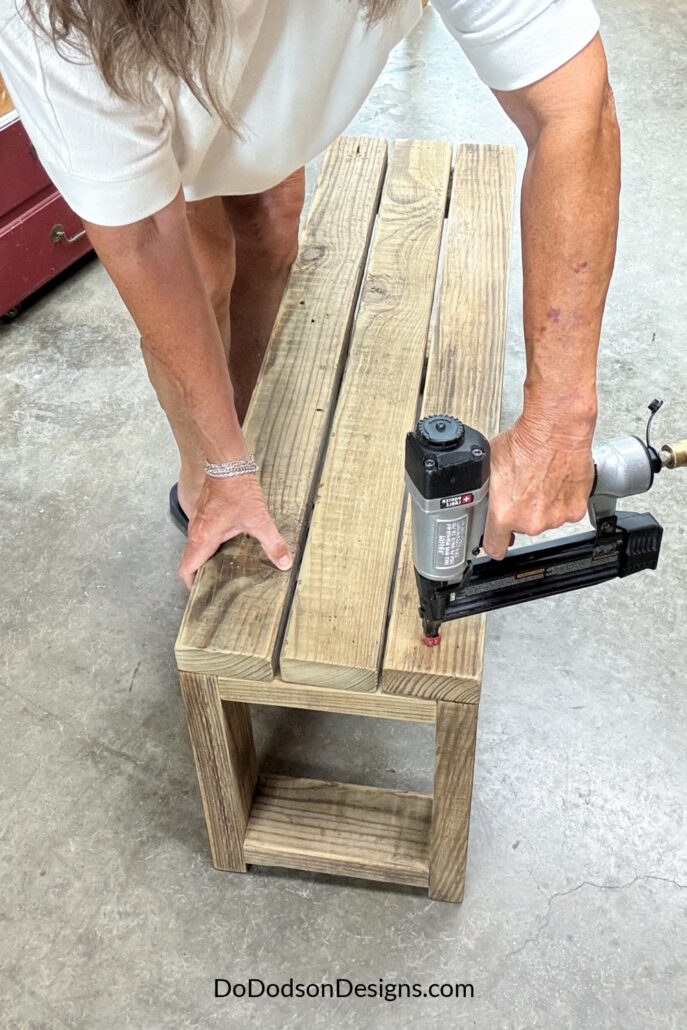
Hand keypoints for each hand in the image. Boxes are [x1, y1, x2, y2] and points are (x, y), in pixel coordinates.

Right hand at [177, 474, 292, 588]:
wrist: (227, 462)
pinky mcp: (205, 512)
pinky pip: (203, 534)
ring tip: (225, 568)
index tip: (202, 594)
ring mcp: (199, 521)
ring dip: (206, 558)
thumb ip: (272, 543)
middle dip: (201, 574)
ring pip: (196, 546)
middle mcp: (196, 531)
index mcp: (203, 538)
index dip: (191, 584)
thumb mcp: (258, 519)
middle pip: (191, 560)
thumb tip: (284, 562)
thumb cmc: (236, 488)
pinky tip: (229, 544)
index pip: (186, 569)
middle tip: (217, 584)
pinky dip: (211, 544)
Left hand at [483, 417, 594, 559]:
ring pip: (545, 519)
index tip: (496, 539)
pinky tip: (555, 482)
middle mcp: (531, 521)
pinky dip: (561, 500)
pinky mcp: (575, 510)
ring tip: (540, 481)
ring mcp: (555, 518)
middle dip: (520, 513)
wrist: (555, 430)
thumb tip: (480, 497)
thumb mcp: (488, 466)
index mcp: (504, 514)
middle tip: (522, 489)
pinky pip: (565, 511)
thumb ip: (485, 490)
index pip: (495, 548)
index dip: (494, 543)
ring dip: (542, 506)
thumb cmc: (524, 442)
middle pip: (522, 528)